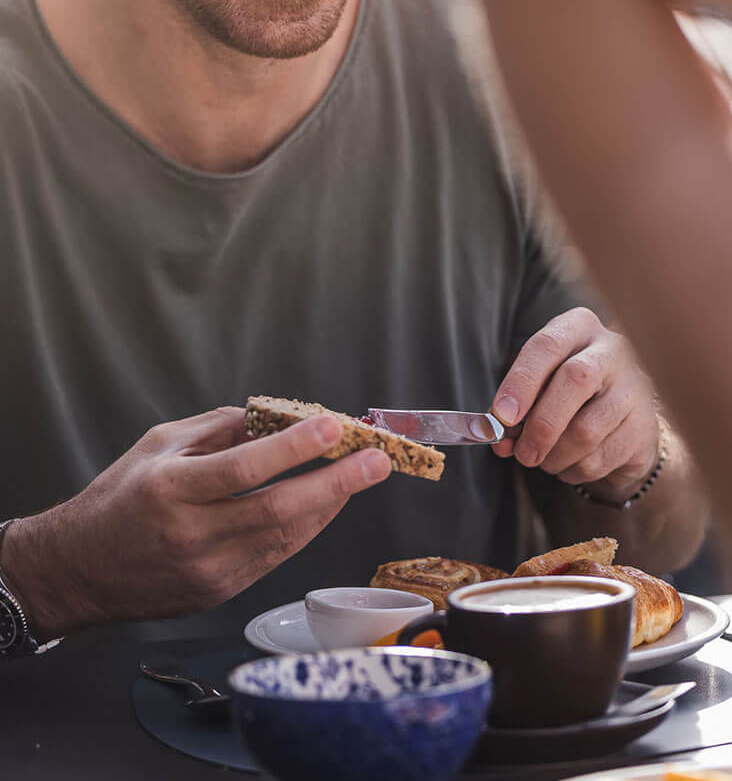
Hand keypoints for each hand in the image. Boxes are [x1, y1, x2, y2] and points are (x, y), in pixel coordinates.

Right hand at [2, 408, 390, 637]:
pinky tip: (328, 503)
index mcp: (170, 490)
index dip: (294, 448)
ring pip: (285, 537)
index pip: (244, 468)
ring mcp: (207, 570)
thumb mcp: (159, 445)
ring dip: (330, 504)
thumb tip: (276, 417)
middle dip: (336, 483)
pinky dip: (307, 527)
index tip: (333, 426)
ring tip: (361, 475)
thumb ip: (219, 428)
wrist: (77, 572)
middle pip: (277, 510)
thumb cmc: (119, 498)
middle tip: (376, 461)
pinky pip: (276, 556)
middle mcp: (191, 534)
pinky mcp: (219, 592)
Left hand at [491, 308, 660, 498]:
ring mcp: (635, 388)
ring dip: (555, 456)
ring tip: (544, 459)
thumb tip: (499, 439)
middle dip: (541, 424)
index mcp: (579, 327)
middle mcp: (613, 349)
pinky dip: (574, 470)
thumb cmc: (568, 395)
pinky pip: (600, 458)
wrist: (622, 418)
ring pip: (586, 429)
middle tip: (523, 454)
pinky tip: (569, 464)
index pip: (547, 346)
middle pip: (575, 380)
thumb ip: (515, 409)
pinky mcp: (645, 427)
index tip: (502, 416)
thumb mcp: (539, 387)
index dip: (521, 382)